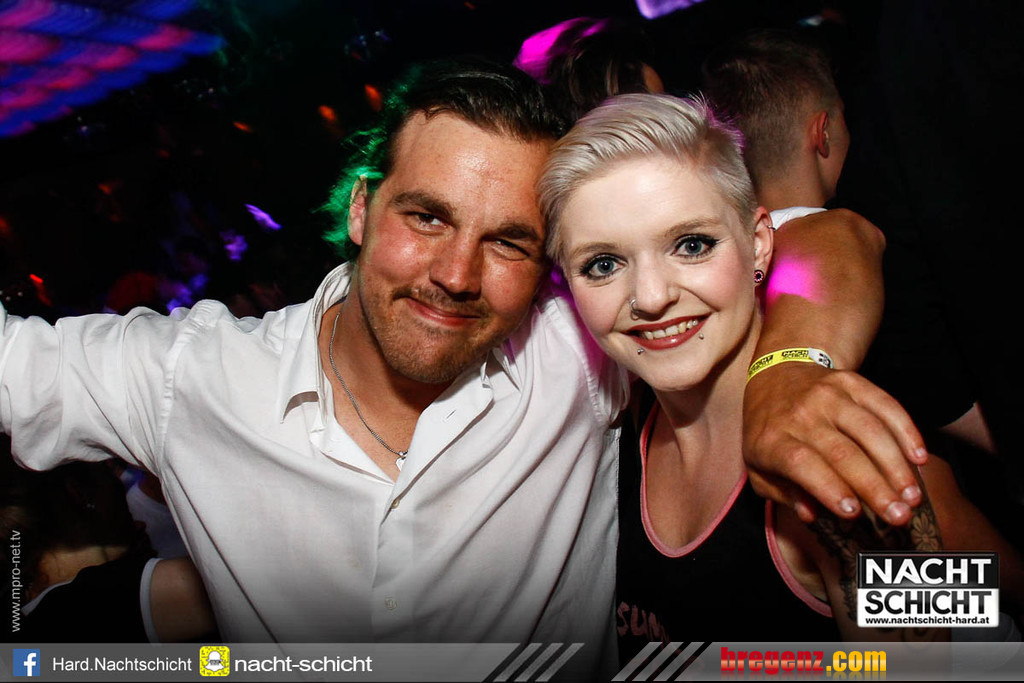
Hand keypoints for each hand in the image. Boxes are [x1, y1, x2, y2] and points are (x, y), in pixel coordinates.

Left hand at [743, 363, 928, 524]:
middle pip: (842, 452)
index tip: (854, 512)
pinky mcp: (851, 382)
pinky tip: (919, 458)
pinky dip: (905, 431)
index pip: (802, 463)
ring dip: (895, 465)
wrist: (776, 376)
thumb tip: (811, 514)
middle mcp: (801, 414)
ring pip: (869, 430)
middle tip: (898, 516)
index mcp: (773, 439)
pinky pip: (884, 405)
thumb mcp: (758, 467)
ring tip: (912, 495)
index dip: (829, 487)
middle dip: (874, 487)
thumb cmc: (769, 433)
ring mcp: (828, 395)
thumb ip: (783, 493)